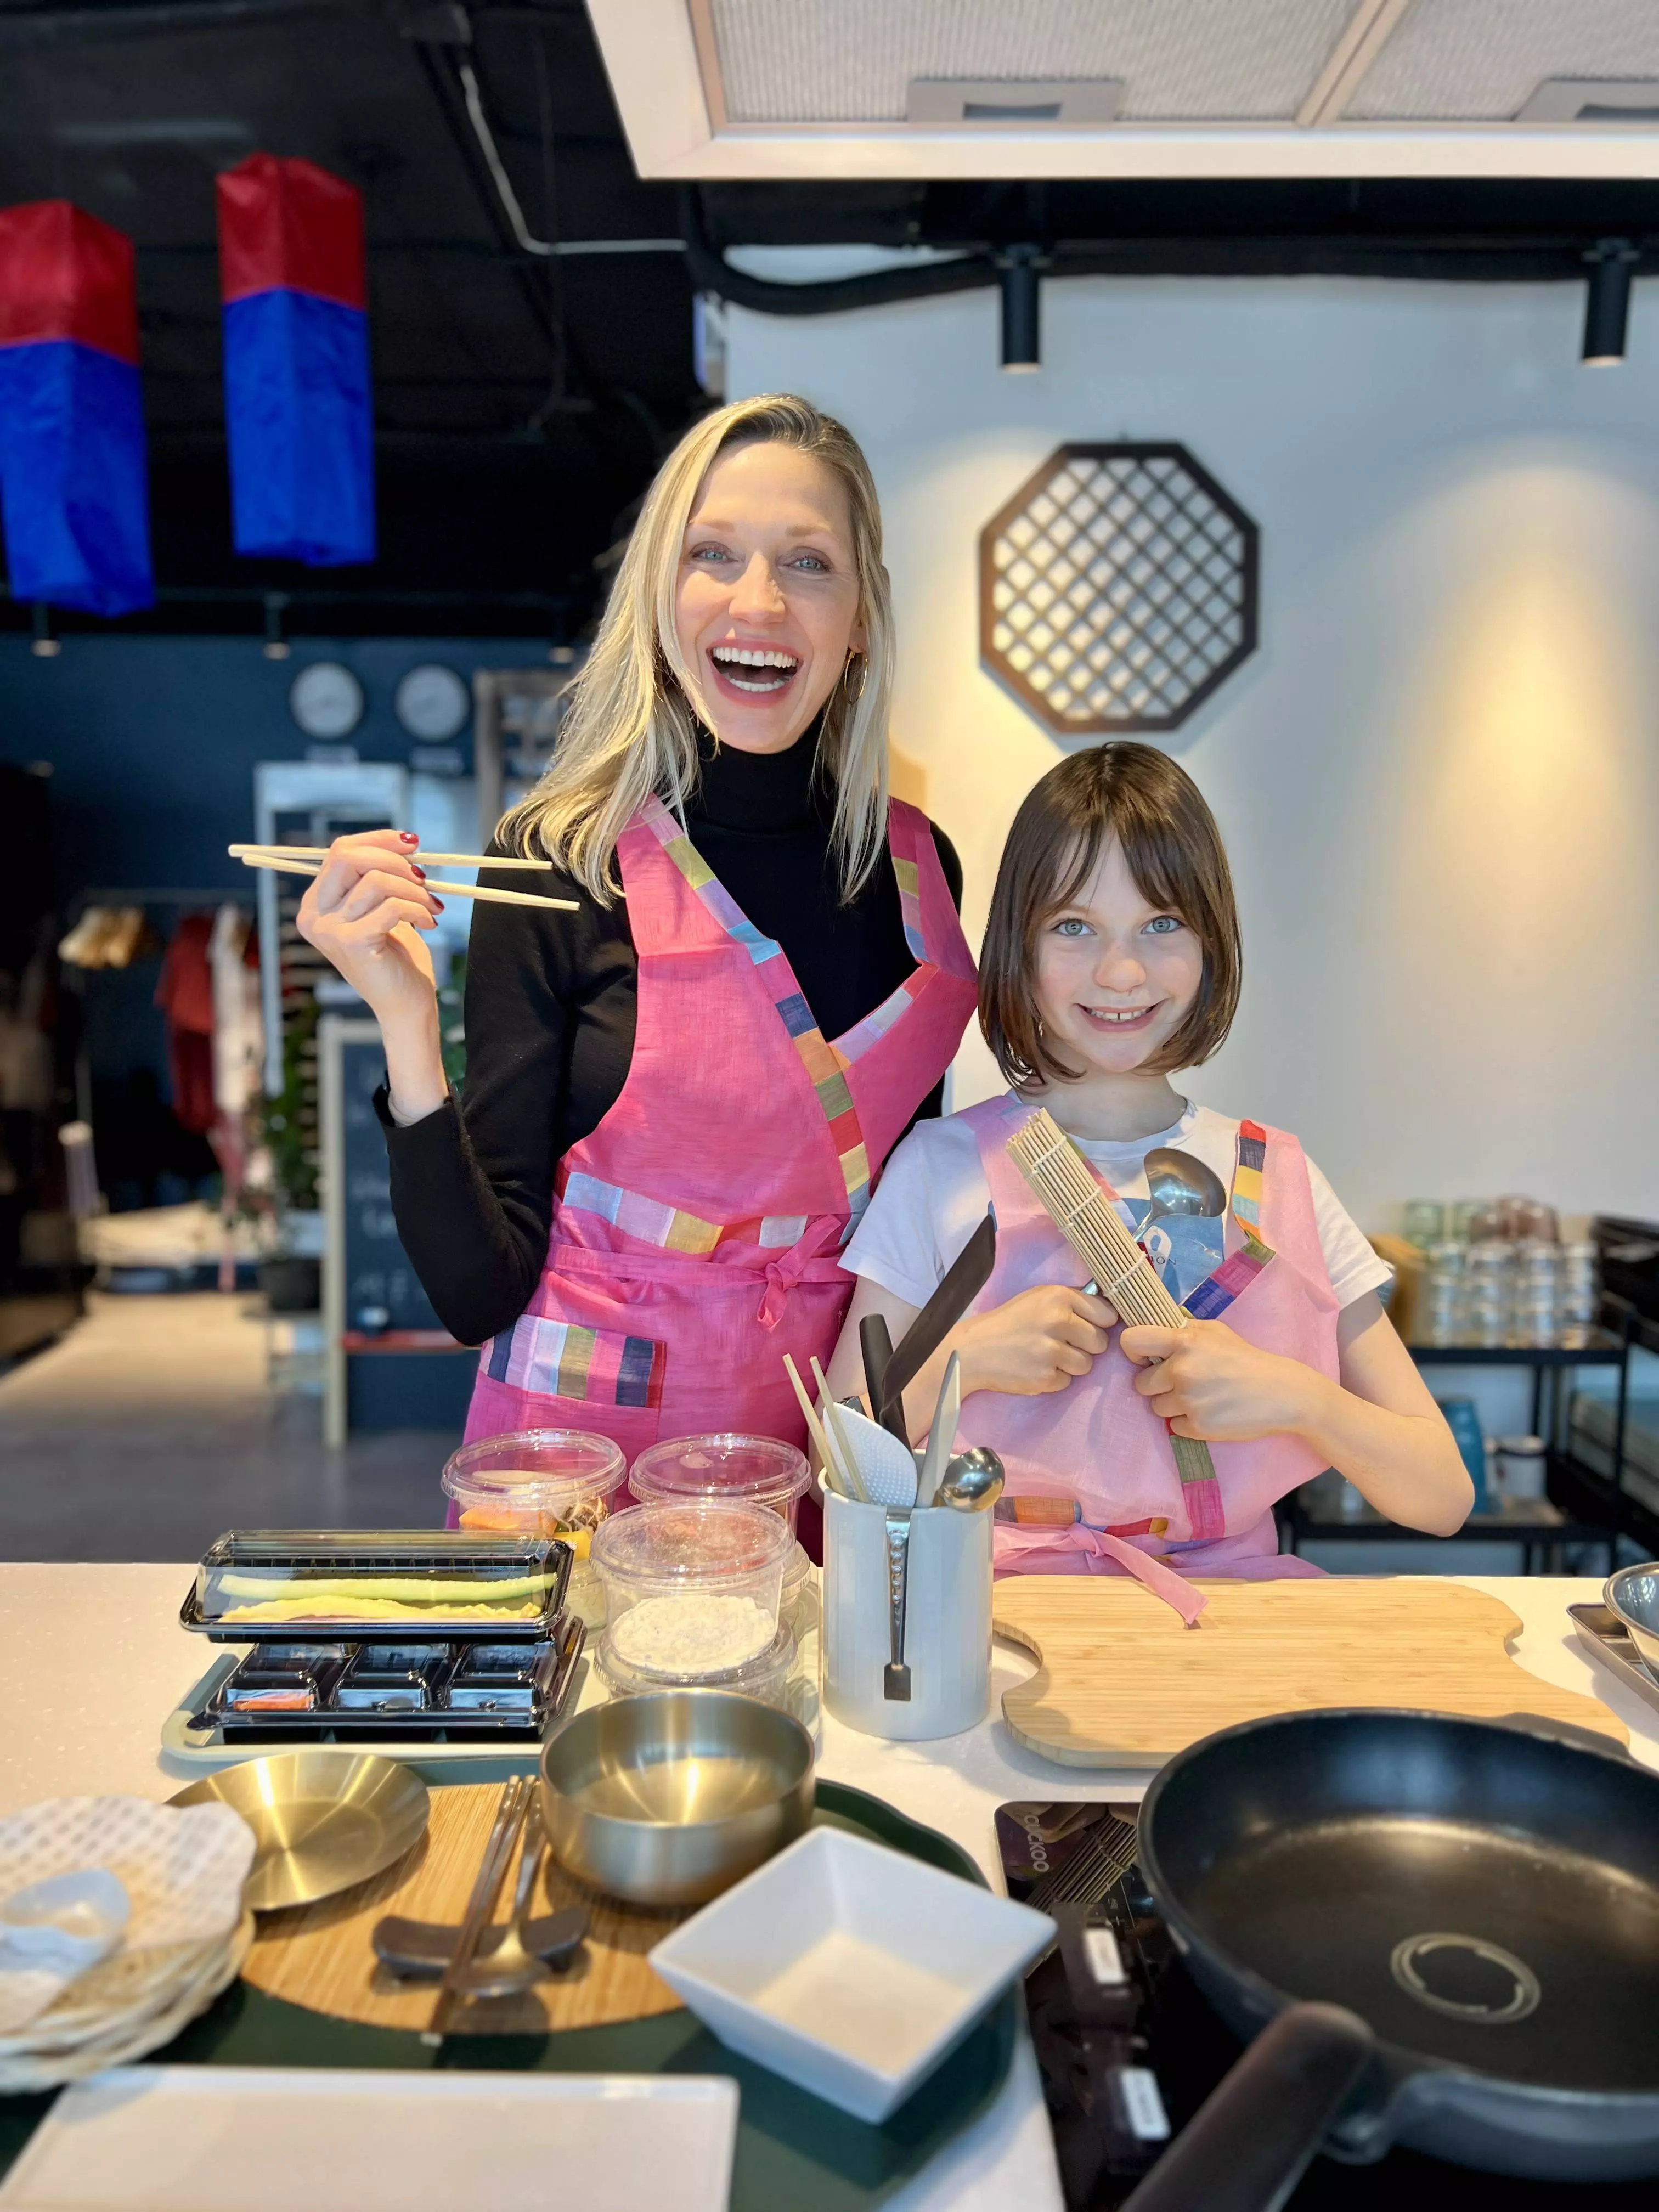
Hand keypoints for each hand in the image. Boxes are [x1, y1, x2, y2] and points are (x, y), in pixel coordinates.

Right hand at [295, 831, 441, 1024]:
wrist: (404, 1005)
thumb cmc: (395, 957)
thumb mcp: (381, 908)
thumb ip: (378, 877)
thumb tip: (402, 842)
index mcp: (315, 903)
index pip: (340, 851)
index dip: (378, 840)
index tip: (412, 843)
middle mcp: (314, 916)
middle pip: (349, 856)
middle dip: (395, 860)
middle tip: (424, 878)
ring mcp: (329, 930)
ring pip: (377, 881)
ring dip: (415, 890)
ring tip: (431, 907)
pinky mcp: (352, 942)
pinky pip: (392, 906)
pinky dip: (418, 909)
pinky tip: (428, 923)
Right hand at [957, 1285, 1117, 1398]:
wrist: (974, 1349)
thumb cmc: (1011, 1321)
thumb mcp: (1040, 1298)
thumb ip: (1073, 1303)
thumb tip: (1112, 1314)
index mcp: (1059, 1296)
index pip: (1108, 1314)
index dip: (1099, 1323)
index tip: (1087, 1326)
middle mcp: (1058, 1321)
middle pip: (1101, 1342)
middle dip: (1086, 1346)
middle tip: (1064, 1343)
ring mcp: (1051, 1351)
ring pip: (1087, 1365)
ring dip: (1071, 1364)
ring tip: (1046, 1355)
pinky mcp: (1044, 1378)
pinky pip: (1067, 1382)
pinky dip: (1054, 1378)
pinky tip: (1035, 1367)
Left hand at [1119, 1319, 1322, 1442]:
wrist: (1281, 1393)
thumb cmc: (1246, 1359)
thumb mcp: (1215, 1331)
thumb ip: (1182, 1329)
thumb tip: (1153, 1331)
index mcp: (1184, 1341)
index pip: (1131, 1341)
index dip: (1132, 1351)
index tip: (1144, 1359)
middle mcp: (1182, 1370)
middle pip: (1141, 1384)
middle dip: (1157, 1385)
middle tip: (1183, 1382)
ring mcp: (1189, 1401)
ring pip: (1156, 1407)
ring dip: (1173, 1405)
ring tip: (1201, 1397)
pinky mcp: (1198, 1427)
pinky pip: (1174, 1427)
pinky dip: (1188, 1423)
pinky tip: (1210, 1412)